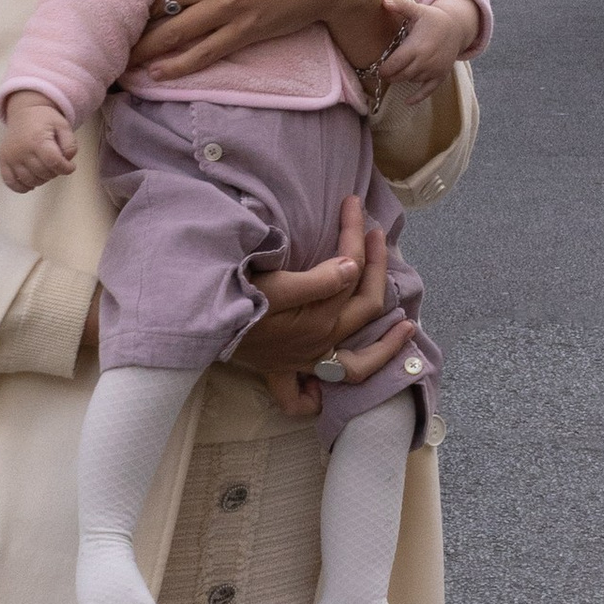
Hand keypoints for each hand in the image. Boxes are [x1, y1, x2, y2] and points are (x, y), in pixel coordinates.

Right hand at [0, 90, 79, 191]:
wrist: (24, 112)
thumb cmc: (45, 120)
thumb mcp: (63, 126)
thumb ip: (70, 144)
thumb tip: (66, 161)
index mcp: (38, 139)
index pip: (54, 162)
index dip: (66, 168)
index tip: (70, 166)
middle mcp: (22, 150)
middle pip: (43, 173)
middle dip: (55, 172)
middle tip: (56, 164)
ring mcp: (11, 157)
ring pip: (30, 180)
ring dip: (42, 180)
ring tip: (45, 168)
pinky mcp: (3, 161)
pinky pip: (11, 182)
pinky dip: (22, 187)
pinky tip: (31, 183)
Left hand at [74, 0, 409, 79]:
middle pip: (155, 0)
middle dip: (128, 14)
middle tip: (102, 22)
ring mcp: (229, 10)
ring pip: (173, 33)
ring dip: (144, 47)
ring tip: (122, 56)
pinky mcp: (245, 32)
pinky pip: (203, 54)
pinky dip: (177, 66)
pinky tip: (157, 72)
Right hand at [221, 195, 415, 420]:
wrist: (196, 326)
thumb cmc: (232, 301)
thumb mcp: (274, 286)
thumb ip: (318, 281)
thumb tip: (354, 268)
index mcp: (321, 318)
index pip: (352, 270)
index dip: (355, 236)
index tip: (353, 205)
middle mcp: (319, 343)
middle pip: (365, 306)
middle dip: (377, 266)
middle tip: (376, 232)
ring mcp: (301, 361)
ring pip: (355, 365)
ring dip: (384, 348)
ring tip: (406, 328)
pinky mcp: (277, 370)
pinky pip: (298, 396)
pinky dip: (312, 398)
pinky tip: (324, 394)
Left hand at [376, 0, 479, 97]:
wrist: (456, 27)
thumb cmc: (433, 18)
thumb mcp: (418, 10)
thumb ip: (401, 6)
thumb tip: (384, 2)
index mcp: (417, 47)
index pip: (395, 65)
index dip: (384, 69)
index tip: (379, 67)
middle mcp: (425, 61)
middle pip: (401, 75)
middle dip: (391, 75)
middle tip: (384, 72)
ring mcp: (434, 70)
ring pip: (412, 80)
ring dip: (403, 78)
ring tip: (397, 72)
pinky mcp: (441, 76)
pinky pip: (428, 91)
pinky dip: (417, 97)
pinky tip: (407, 102)